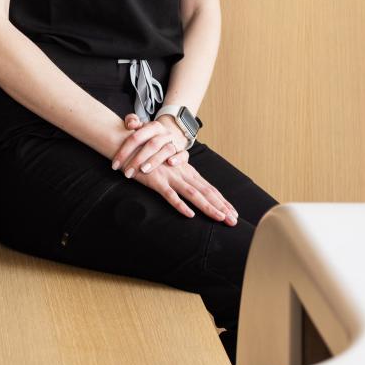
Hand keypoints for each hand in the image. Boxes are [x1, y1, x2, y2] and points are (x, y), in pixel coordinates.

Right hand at [110, 114, 238, 223]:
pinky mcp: (156, 180)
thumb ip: (180, 176)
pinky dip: (180, 204)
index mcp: (186, 170)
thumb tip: (192, 190)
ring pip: (192, 194)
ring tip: (220, 218)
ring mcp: (170, 176)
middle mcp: (182, 173)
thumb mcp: (167, 166)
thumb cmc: (148, 156)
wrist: (130, 144)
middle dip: (221, 207)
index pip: (208, 187)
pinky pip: (170, 194)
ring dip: (207, 207)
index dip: (221, 200)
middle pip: (205, 192)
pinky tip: (189, 214)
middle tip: (234, 221)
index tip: (233, 212)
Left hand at [111, 112, 186, 175]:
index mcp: (152, 126)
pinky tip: (170, 163)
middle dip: (138, 159)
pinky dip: (178, 159)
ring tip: (143, 170)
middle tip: (127, 172)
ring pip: (166, 150)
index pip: (136, 137)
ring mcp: (174, 142)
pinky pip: (183, 154)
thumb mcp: (141, 126)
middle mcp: (164, 134)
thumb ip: (132, 121)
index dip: (124, 151)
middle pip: (151, 145)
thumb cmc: (150, 134)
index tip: (115, 165)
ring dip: (155, 160)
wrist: (171, 133)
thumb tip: (130, 124)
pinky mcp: (182, 151)